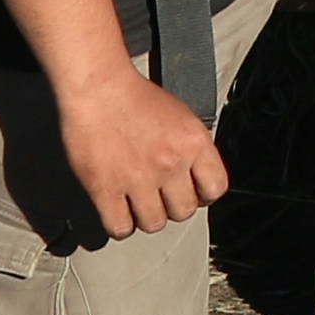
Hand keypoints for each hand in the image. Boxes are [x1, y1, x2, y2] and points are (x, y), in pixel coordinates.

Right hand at [55, 56, 225, 240]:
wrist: (98, 88)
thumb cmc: (135, 97)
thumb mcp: (181, 116)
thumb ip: (192, 149)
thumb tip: (196, 176)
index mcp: (194, 143)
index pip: (216, 188)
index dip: (203, 194)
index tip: (191, 191)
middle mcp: (171, 163)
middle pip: (184, 211)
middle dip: (172, 206)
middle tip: (159, 196)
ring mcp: (138, 179)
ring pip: (154, 223)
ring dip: (146, 216)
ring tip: (137, 202)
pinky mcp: (106, 189)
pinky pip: (120, 227)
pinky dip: (120, 225)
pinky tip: (118, 212)